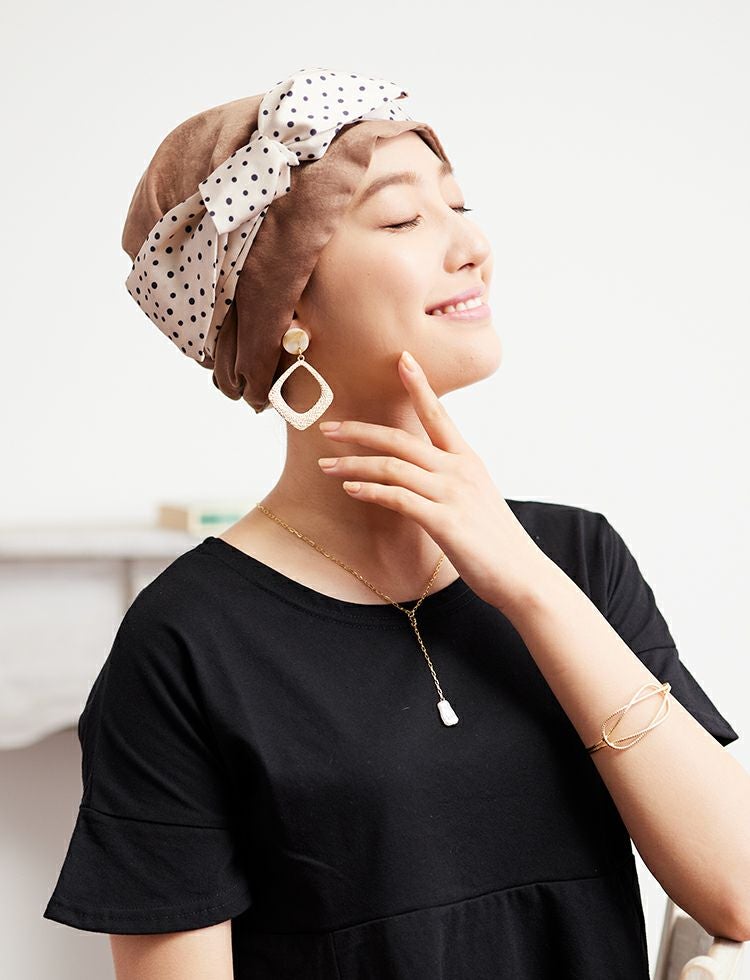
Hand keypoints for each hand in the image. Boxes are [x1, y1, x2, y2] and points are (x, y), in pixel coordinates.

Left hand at [316, 349, 549, 614]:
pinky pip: (398, 498)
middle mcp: (459, 470)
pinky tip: (350, 489)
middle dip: (360, 430)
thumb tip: (422, 475)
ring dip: (353, 464)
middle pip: (401, 438)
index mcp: (467, 460)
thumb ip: (450, 480)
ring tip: (325, 465)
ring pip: (392, 466)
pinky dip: (370, 491)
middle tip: (328, 427)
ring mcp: (452, 494)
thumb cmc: (496, 542)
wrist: (523, 576)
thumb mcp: (476, 498)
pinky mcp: (444, 521)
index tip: (401, 359)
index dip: (419, 385)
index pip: (438, 414)